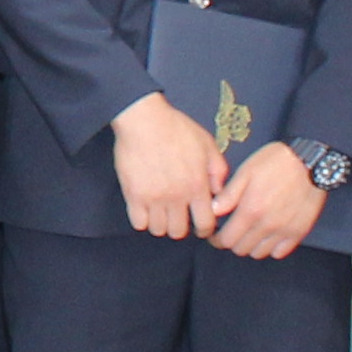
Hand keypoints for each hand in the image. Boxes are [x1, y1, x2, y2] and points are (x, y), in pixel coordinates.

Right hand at [110, 94, 230, 241]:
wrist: (144, 120)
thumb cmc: (176, 128)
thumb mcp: (207, 144)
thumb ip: (218, 169)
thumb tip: (218, 192)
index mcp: (197, 185)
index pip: (205, 224)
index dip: (204, 229)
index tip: (200, 225)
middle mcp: (176, 196)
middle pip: (178, 232)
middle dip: (180, 226)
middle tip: (178, 217)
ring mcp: (154, 197)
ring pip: (158, 230)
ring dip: (161, 224)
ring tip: (161, 212)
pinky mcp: (133, 195)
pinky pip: (138, 223)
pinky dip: (142, 220)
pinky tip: (145, 208)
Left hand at [211, 140, 324, 259]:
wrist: (311, 160)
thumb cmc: (276, 162)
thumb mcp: (246, 171)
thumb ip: (229, 195)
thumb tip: (213, 211)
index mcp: (251, 210)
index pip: (226, 240)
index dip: (217, 240)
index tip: (215, 235)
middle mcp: (267, 225)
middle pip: (241, 249)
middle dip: (232, 242)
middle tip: (232, 231)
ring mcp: (284, 230)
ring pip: (259, 253)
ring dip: (251, 245)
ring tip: (250, 232)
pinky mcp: (299, 231)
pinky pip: (280, 252)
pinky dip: (271, 247)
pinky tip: (268, 235)